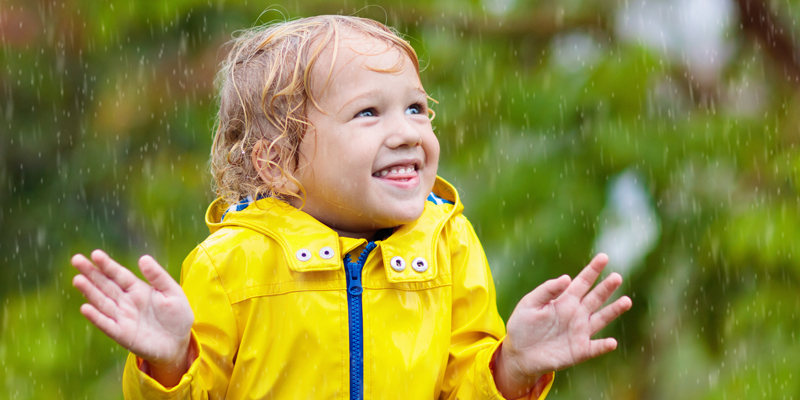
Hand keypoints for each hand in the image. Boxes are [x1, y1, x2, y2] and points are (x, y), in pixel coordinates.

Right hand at [71, 250, 194, 385]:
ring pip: (102, 302)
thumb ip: (158, 277)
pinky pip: (107, 324)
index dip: (107, 265)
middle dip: (91, 273)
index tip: (95, 254)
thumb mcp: (173, 293)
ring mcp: (122, 317)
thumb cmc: (177, 316)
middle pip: (106, 285)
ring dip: (90, 291)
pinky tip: (85, 308)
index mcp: (138, 289)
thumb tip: (143, 258)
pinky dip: (96, 317)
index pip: (119, 274)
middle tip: (76, 259)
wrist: (178, 343)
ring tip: (78, 279)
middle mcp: (126, 302)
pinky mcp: (122, 334)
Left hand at [494, 253, 631, 397]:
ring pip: (601, 319)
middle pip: (596, 298)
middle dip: (607, 287)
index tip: (604, 257)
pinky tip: (611, 342)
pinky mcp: (580, 350)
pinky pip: (595, 348)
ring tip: (626, 301)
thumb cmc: (523, 325)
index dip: (593, 270)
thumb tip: (566, 278)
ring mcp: (580, 331)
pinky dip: (603, 346)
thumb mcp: (529, 304)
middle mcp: (576, 313)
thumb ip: (547, 291)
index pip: (582, 282)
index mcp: (565, 300)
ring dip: (614, 311)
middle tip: (616, 276)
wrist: (519, 353)